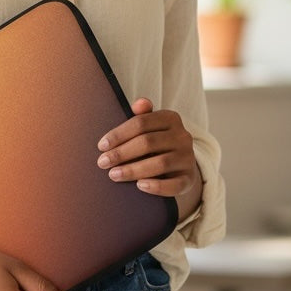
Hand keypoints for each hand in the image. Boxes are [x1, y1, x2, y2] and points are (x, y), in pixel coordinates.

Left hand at [97, 98, 201, 219]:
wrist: (179, 166)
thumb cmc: (156, 143)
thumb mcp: (149, 126)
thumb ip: (142, 115)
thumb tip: (139, 104)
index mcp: (171, 118)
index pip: (141, 123)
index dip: (119, 134)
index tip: (101, 146)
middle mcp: (182, 136)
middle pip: (148, 142)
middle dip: (122, 153)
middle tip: (102, 163)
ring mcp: (187, 158)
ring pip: (160, 163)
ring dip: (133, 170)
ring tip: (113, 175)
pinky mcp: (189, 179)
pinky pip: (174, 185)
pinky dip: (157, 186)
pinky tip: (139, 186)